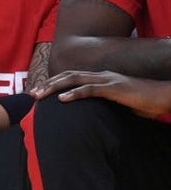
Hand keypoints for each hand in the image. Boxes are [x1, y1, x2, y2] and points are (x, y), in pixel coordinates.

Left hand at [32, 70, 170, 118]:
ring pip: (74, 79)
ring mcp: (107, 80)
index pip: (72, 77)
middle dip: (48, 84)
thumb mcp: (119, 103)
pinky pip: (90, 89)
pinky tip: (62, 99)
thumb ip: (105, 104)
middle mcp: (101, 75)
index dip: (54, 83)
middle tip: (32, 94)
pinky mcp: (114, 88)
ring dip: (55, 87)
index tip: (39, 92)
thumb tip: (93, 114)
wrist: (165, 96)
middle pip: (68, 75)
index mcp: (101, 78)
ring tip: (41, 96)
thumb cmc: (145, 101)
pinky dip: (74, 93)